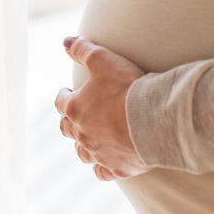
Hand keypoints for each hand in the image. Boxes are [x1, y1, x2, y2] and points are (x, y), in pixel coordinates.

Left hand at [53, 35, 149, 180]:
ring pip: (82, 152)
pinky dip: (101, 166)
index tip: (68, 91)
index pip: (60, 101)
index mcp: (75, 109)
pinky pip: (103, 172)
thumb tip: (65, 41)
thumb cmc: (126, 88)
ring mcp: (99, 153)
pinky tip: (105, 163)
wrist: (153, 121)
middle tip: (75, 114)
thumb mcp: (102, 59)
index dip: (64, 94)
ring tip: (88, 138)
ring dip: (82, 144)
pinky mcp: (117, 168)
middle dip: (69, 120)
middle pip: (67, 129)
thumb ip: (82, 49)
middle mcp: (82, 134)